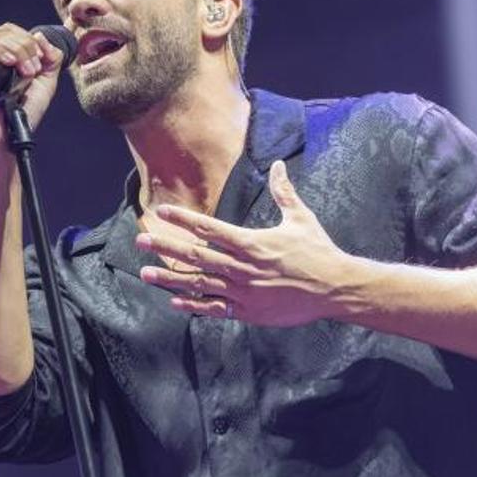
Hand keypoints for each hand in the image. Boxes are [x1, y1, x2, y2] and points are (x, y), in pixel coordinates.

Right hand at [0, 23, 66, 147]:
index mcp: (3, 56)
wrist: (6, 137)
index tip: (42, 60)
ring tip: (27, 72)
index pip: (12, 31)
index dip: (30, 39)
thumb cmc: (22, 113)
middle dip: (25, 46)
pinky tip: (11, 63)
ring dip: (16, 50)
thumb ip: (51, 59)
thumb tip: (40, 35)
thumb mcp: (45, 82)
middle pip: (4, 31)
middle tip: (34, 69)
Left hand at [136, 161, 350, 325]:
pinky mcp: (248, 311)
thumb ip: (284, 192)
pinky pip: (214, 308)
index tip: (163, 212)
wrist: (335, 288)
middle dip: (166, 247)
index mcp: (252, 242)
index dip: (183, 219)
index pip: (209, 228)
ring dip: (170, 278)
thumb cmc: (318, 251)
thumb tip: (277, 165)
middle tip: (141, 241)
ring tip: (146, 273)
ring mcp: (243, 292)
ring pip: (199, 283)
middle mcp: (242, 267)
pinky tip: (174, 301)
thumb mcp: (301, 218)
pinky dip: (193, 305)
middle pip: (196, 256)